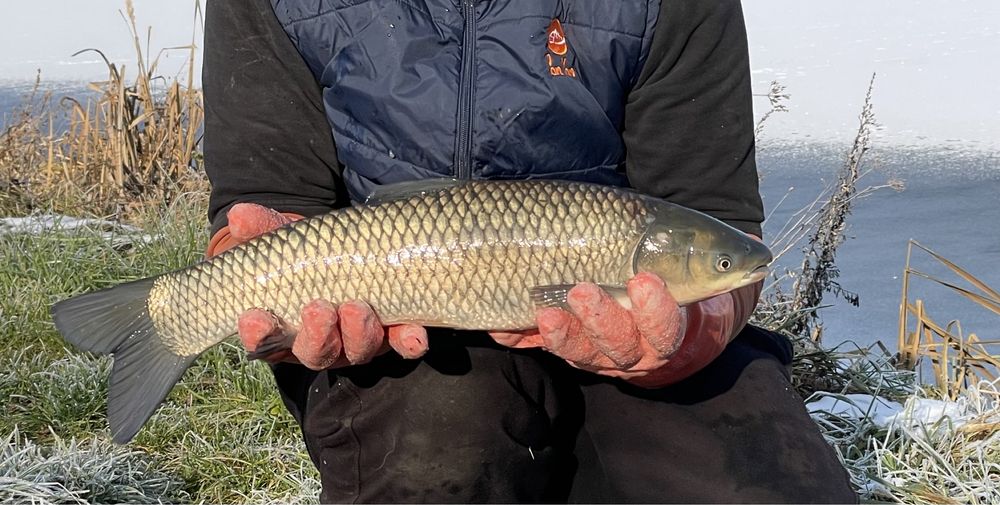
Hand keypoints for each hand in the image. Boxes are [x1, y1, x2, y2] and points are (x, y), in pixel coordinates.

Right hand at [208, 202, 429, 368]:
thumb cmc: (309, 252)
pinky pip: (404, 345)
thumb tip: (239, 215)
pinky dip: (409, 342)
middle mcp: (322, 342)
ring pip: (358, 350)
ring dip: (358, 333)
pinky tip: (415, 334)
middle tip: (318, 310)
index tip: (253, 318)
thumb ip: (264, 231)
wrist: (354, 249)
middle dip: (316, 335)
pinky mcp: (394, 334)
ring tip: (357, 307)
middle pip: (316, 353)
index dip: (258, 334)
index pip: (265, 341)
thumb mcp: (287, 239)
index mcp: (285, 326)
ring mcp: (358, 341)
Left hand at [491, 272, 741, 387]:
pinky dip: (518, 335)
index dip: (656, 312)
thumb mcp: (693, 263)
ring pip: (577, 353)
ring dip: (560, 333)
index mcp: (665, 330)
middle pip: (616, 347)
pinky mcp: (561, 342)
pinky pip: (536, 346)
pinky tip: (502, 327)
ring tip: (544, 307)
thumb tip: (756, 256)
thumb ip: (712, 258)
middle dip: (601, 321)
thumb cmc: (675, 270)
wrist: (652, 295)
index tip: (645, 281)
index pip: (665, 330)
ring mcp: (593, 349)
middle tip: (584, 290)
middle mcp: (630, 347)